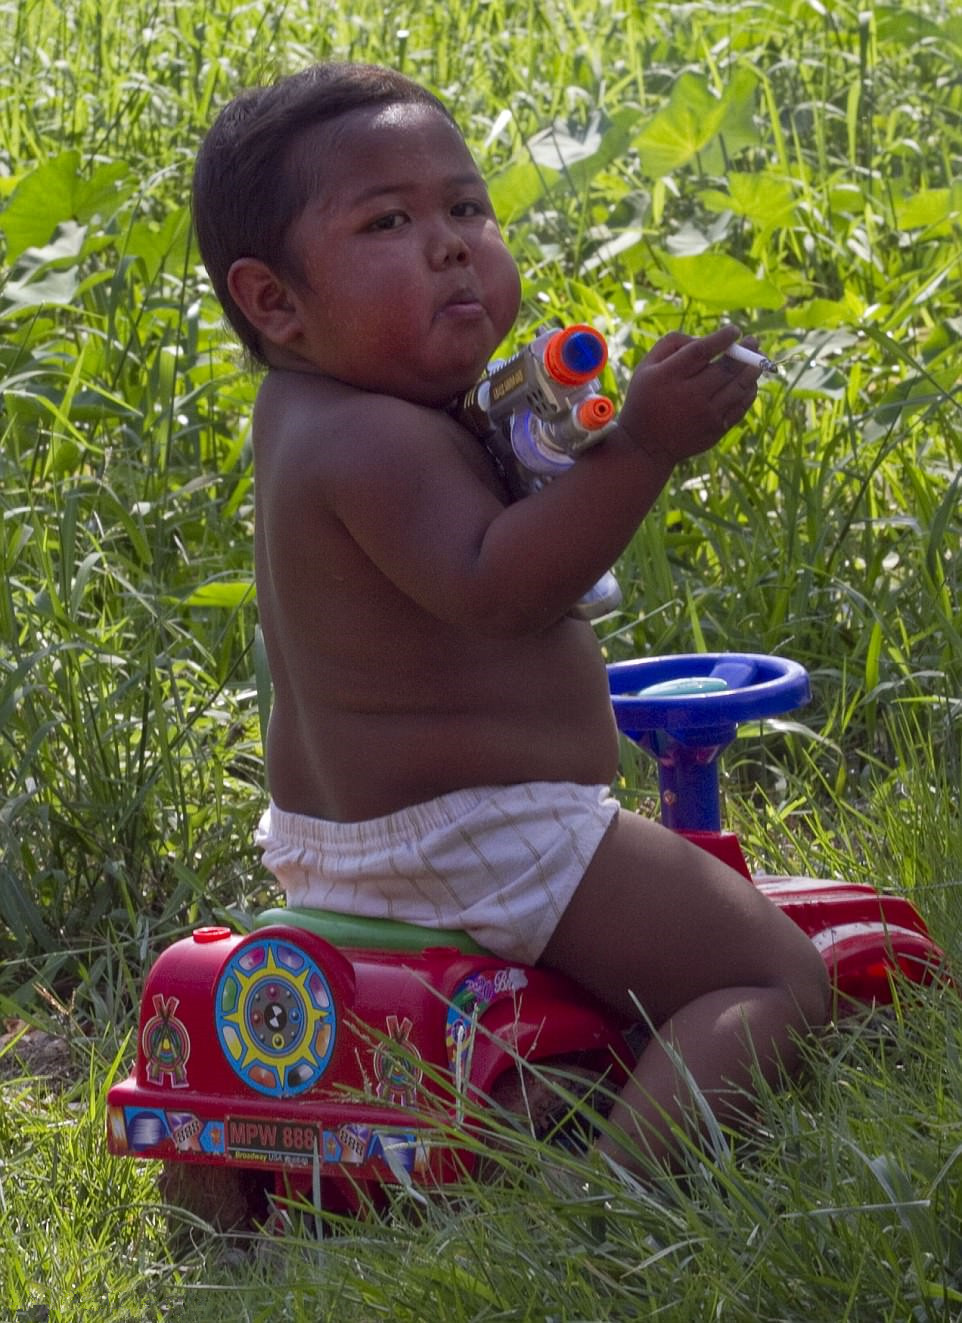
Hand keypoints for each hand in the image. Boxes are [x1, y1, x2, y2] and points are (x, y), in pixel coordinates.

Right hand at [618, 324, 761, 463]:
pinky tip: (750, 382)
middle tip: (753, 341)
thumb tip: (706, 338)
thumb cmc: (646, 398)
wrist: (645, 446)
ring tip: (758, 359)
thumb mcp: (646, 367)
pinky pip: (740, 407)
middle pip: (725, 369)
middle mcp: (689, 395)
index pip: (702, 351)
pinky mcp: (715, 430)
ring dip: (752, 370)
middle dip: (745, 352)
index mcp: (670, 376)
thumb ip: (672, 344)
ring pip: (738, 387)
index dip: (722, 338)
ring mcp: (705, 415)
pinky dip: (748, 392)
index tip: (734, 330)